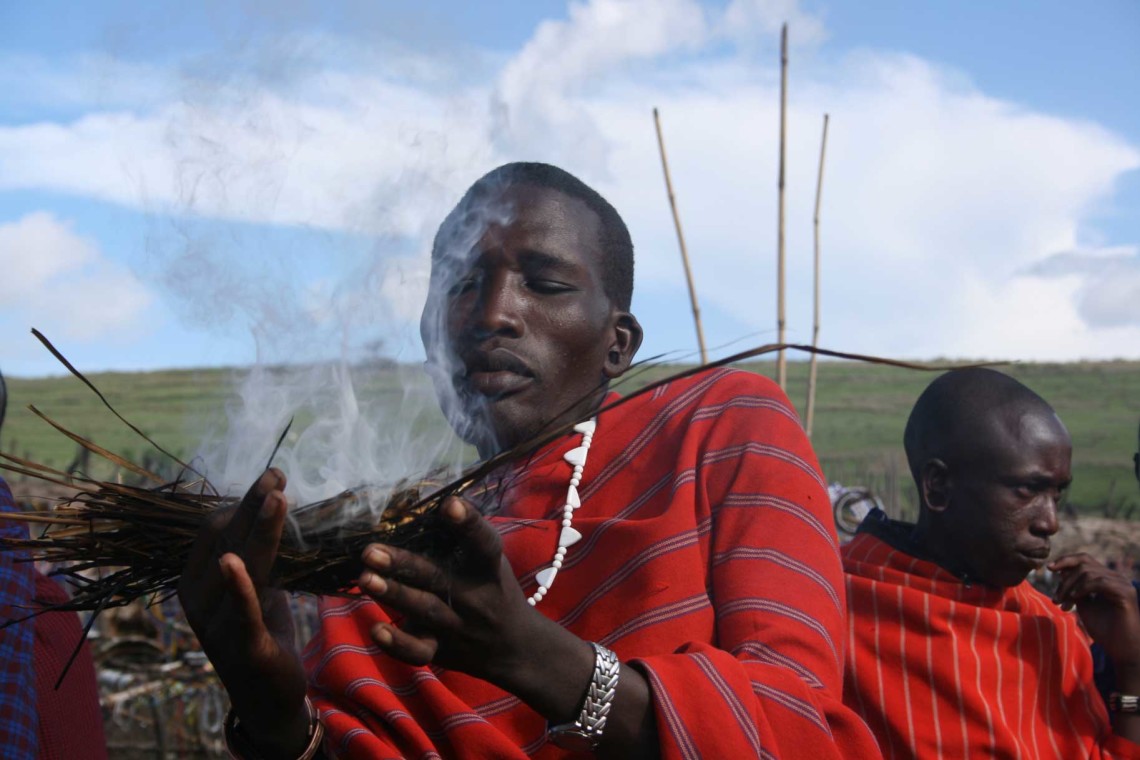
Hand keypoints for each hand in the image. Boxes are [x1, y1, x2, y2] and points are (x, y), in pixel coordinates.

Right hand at [178, 469, 310, 756]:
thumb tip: (269, 498)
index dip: (242, 501)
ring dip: (260, 529)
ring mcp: (217, 624)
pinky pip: (240, 612)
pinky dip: (238, 586)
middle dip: (252, 505)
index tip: (272, 480)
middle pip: (226, 539)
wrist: (266, 695)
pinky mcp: (243, 646)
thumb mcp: (255, 584)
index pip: (213, 529)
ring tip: (278, 498)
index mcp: (195, 580)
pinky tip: (234, 562)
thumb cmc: (260, 630)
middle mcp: (198, 600)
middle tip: (277, 474)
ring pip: (241, 566)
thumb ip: (254, 550)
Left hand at [356, 495, 543, 683]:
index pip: (483, 544)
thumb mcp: (491, 563)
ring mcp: (457, 626)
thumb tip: (420, 503)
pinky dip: (398, 644)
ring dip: (393, 594)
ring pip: (424, 610)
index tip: (449, 504)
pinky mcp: (442, 651)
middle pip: (438, 578)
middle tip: (370, 551)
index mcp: (488, 569)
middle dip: (404, 564)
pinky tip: (376, 629)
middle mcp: (474, 597)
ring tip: (365, 578)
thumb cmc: (494, 590)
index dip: (469, 523)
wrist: (515, 647)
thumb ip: (464, 541)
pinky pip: (419, 652)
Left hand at [1049, 553, 1139, 668]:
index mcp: (1107, 578)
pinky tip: (1074, 599)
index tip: (1049, 568)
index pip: (1084, 559)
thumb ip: (1075, 588)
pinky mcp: (1126, 593)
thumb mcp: (1084, 604)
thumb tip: (1061, 572)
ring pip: (1088, 572)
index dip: (1065, 561)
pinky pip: (1100, 582)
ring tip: (1063, 604)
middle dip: (1064, 580)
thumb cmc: (1104, 630)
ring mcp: (1122, 584)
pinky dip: (1083, 588)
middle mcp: (1116, 577)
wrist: (1122, 649)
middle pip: (1083, 564)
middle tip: (1056, 599)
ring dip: (1070, 587)